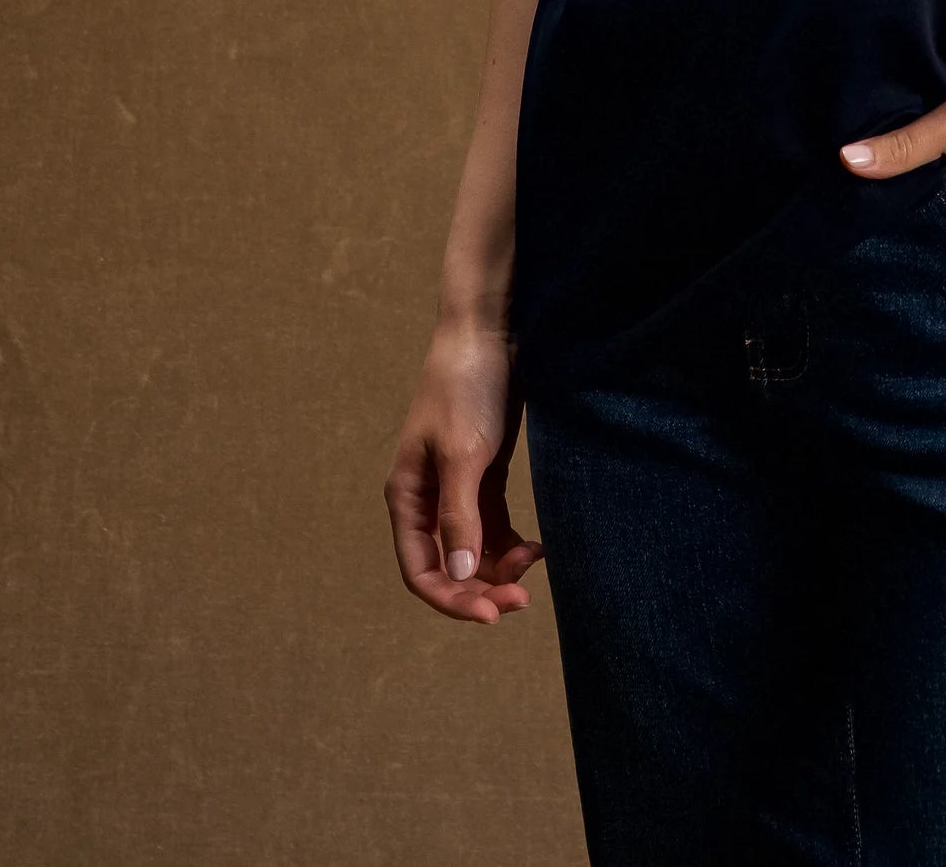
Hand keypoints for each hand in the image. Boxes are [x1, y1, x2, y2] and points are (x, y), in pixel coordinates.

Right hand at [384, 313, 544, 625]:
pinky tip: (537, 546)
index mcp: (408, 496)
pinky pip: (494, 527)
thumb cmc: (467, 387)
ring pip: (474, 551)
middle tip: (522, 599)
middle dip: (481, 588)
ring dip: (500, 567)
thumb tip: (458, 577)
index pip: (420, 570)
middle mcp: (428, 498)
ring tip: (534, 561)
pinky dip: (511, 543)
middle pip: (449, 566)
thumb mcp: (463, 454)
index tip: (492, 614)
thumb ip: (460, 517)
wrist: (490, 331)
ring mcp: (457, 487)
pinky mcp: (484, 474)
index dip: (452, 599)